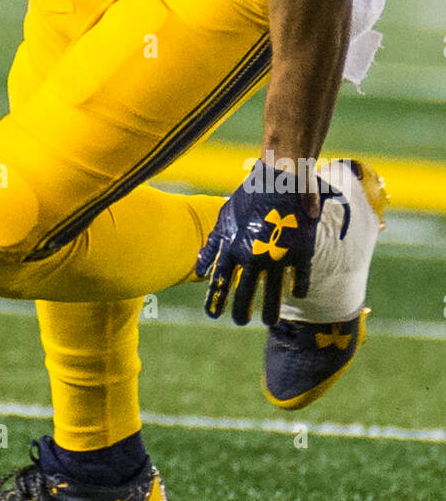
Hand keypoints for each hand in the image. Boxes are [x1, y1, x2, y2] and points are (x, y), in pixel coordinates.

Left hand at [195, 160, 332, 325]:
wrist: (280, 179)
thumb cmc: (248, 199)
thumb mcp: (224, 219)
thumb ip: (213, 246)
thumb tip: (200, 271)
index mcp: (232, 247)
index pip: (221, 282)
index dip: (216, 301)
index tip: (212, 316)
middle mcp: (253, 255)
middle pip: (245, 294)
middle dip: (241, 312)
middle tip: (240, 322)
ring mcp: (278, 256)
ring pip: (273, 294)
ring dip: (270, 310)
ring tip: (269, 322)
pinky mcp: (301, 252)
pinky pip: (300, 280)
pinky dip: (298, 289)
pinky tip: (295, 294)